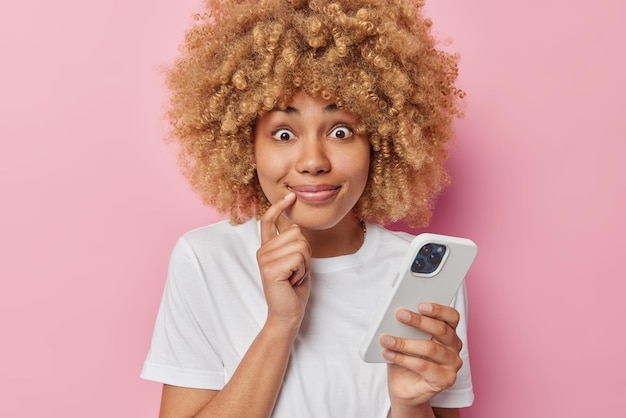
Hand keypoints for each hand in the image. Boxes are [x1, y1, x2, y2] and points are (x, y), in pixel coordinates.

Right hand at [256, 192, 311, 330]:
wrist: (288, 313)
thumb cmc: (293, 289)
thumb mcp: (296, 261)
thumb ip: (292, 243)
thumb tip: (294, 225)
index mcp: (267, 248)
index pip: (269, 221)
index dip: (279, 207)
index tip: (290, 195)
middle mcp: (263, 251)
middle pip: (297, 233)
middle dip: (306, 253)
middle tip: (297, 271)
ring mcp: (265, 259)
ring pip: (300, 245)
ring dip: (305, 264)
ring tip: (294, 276)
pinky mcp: (270, 268)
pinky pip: (299, 258)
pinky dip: (302, 271)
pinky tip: (292, 281)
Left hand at [382, 303, 462, 407]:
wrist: (404, 388)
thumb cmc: (406, 358)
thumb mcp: (405, 338)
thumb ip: (407, 326)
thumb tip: (399, 313)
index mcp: (449, 331)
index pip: (451, 316)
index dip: (438, 309)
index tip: (421, 305)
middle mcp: (454, 346)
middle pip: (441, 330)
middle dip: (418, 321)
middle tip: (400, 314)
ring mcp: (452, 364)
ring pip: (430, 348)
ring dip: (404, 343)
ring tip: (386, 339)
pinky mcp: (445, 379)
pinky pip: (423, 366)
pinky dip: (403, 359)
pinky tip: (388, 354)